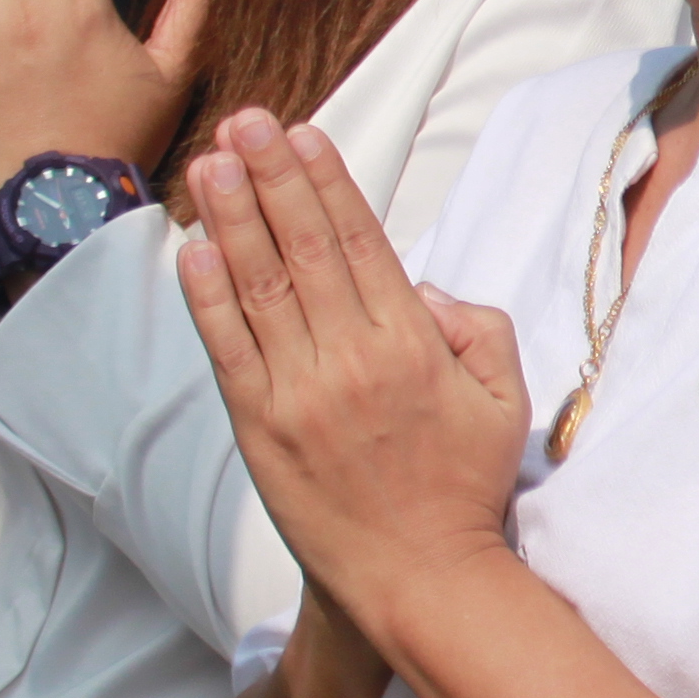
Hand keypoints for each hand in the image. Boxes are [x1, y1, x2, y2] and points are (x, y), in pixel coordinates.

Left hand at [174, 109, 525, 644]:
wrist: (417, 576)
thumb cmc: (464, 485)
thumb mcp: (507, 401)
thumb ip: (479, 329)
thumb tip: (420, 285)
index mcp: (414, 344)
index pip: (362, 242)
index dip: (327, 183)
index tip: (302, 134)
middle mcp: (352, 358)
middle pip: (305, 248)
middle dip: (272, 177)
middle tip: (247, 122)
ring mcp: (299, 392)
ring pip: (260, 287)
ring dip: (231, 218)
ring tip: (212, 162)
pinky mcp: (259, 427)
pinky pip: (228, 348)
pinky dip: (207, 296)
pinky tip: (191, 249)